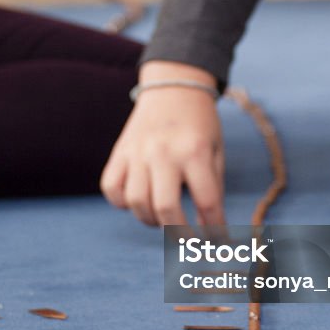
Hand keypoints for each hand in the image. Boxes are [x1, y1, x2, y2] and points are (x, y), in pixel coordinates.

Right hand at [101, 62, 225, 226]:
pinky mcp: (119, 152)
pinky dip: (123, 203)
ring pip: (135, 202)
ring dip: (151, 220)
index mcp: (196, 150)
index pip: (208, 201)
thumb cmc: (200, 125)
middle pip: (166, 207)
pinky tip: (140, 199)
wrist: (173, 87)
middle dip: (179, 233)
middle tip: (188, 240)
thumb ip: (213, 188)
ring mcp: (137, 151)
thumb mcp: (215, 151)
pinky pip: (112, 189)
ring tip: (164, 217)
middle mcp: (164, 151)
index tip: (217, 242)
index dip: (215, 229)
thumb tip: (208, 230)